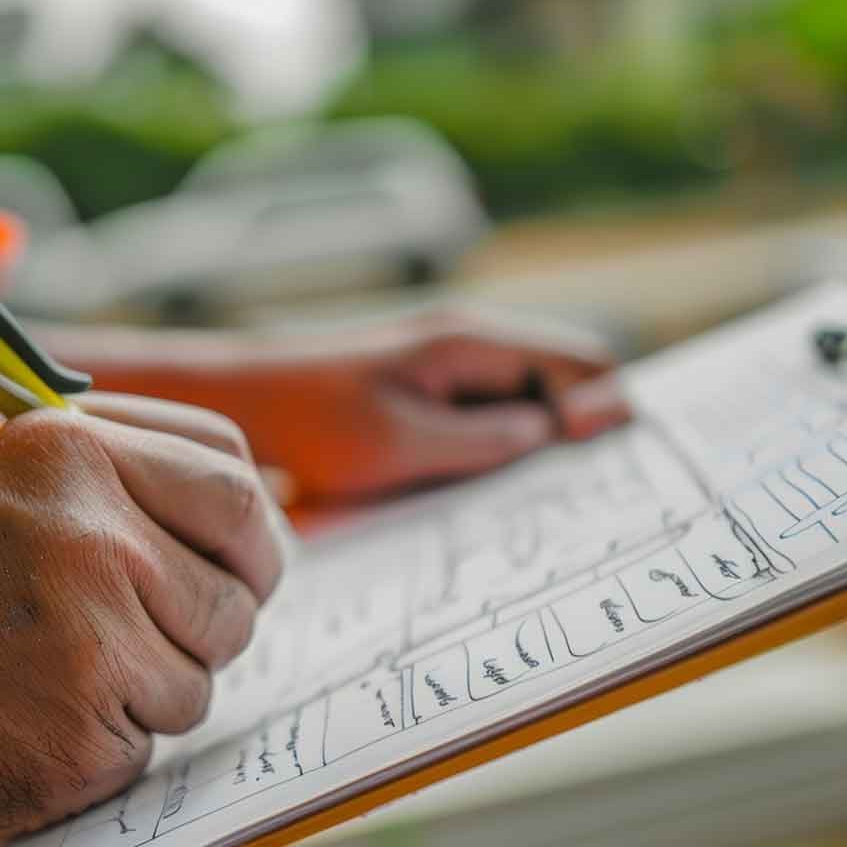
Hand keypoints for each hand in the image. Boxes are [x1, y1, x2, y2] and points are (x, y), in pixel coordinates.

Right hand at [0, 402, 282, 846]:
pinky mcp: (89, 730)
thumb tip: (258, 514)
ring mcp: (93, 637)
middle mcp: (90, 532)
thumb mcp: (11, 486)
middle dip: (220, 612)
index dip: (246, 532)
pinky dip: (117, 739)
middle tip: (162, 630)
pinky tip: (45, 717)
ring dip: (158, 685)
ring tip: (66, 672)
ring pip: (206, 669)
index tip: (229, 558)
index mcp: (70, 448)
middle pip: (241, 582)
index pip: (232, 478)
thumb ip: (123, 483)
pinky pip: (160, 736)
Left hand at [191, 310, 627, 500]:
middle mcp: (467, 346)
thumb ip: (484, 440)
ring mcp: (448, 371)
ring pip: (526, 407)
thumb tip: (555, 438)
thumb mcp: (404, 444)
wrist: (241, 408)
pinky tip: (485, 496)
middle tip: (582, 497)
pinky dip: (498, 453)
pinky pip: (487, 421)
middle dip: (578, 436)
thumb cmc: (312, 425)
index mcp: (470, 343)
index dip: (606, 411)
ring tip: (534, 503)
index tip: (604, 465)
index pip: (581, 363)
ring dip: (536, 450)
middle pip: (562, 384)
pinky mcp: (427, 398)